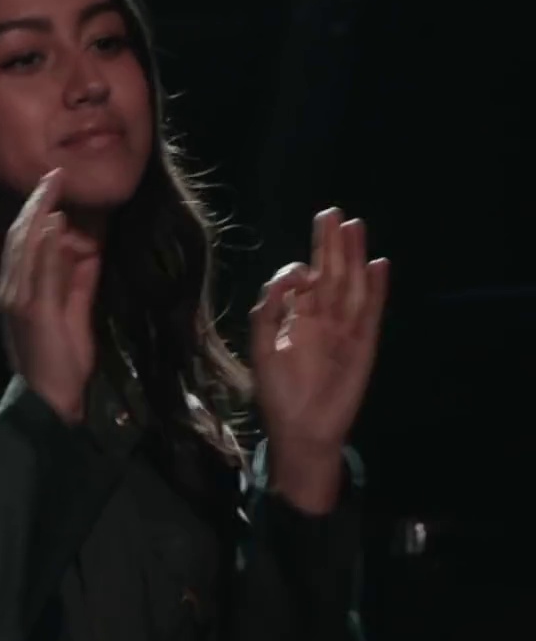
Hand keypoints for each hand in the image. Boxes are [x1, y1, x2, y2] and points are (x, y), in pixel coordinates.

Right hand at [0, 169, 100, 423]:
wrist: (50, 401)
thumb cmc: (61, 361)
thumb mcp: (72, 310)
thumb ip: (74, 277)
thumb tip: (81, 242)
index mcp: (17, 291)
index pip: (21, 243)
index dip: (35, 211)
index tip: (53, 185)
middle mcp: (10, 291)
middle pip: (18, 238)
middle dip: (36, 204)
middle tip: (53, 175)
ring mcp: (17, 301)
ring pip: (24, 248)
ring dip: (39, 214)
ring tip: (53, 187)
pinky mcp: (31, 312)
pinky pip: (37, 272)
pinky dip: (44, 245)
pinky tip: (54, 223)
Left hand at [251, 208, 388, 511]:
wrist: (302, 427)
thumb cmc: (278, 392)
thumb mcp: (262, 347)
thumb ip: (269, 311)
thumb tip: (286, 279)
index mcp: (296, 319)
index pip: (301, 282)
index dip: (300, 268)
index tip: (298, 270)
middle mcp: (322, 318)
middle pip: (329, 273)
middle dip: (330, 245)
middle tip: (333, 213)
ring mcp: (345, 328)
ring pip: (351, 284)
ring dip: (353, 256)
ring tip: (355, 226)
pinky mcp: (364, 341)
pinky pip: (370, 310)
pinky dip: (375, 287)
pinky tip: (378, 263)